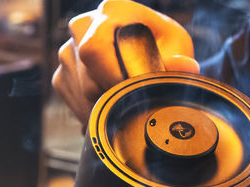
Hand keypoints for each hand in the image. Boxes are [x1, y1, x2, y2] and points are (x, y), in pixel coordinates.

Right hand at [53, 0, 198, 121]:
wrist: (147, 57)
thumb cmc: (163, 47)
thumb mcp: (177, 47)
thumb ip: (179, 61)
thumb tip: (186, 66)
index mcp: (112, 10)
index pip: (95, 48)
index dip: (111, 79)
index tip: (132, 96)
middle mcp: (83, 25)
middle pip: (86, 75)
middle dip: (113, 98)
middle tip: (135, 107)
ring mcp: (68, 50)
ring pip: (81, 93)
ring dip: (106, 108)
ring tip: (129, 107)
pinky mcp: (62, 74)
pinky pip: (74, 102)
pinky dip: (95, 113)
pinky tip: (114, 107)